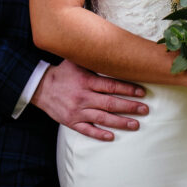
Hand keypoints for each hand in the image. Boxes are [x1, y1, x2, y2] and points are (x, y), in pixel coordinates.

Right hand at [31, 60, 148, 141]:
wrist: (41, 88)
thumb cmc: (63, 73)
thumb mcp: (77, 61)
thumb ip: (94, 59)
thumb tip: (113, 49)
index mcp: (86, 80)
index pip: (111, 85)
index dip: (128, 89)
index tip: (142, 92)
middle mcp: (83, 96)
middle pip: (110, 103)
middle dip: (130, 107)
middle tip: (145, 110)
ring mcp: (77, 111)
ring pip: (102, 118)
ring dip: (120, 122)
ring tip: (136, 124)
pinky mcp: (71, 122)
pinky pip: (87, 130)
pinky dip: (99, 134)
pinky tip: (111, 137)